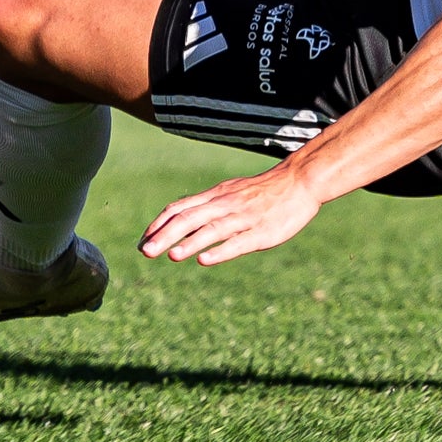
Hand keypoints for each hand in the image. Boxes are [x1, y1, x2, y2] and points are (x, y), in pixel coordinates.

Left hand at [140, 163, 322, 265]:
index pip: (180, 208)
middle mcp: (225, 205)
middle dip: (165, 236)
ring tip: (171, 255)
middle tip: (145, 252)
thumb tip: (181, 218)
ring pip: (212, 229)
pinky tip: (204, 260)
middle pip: (190, 218)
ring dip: (189, 242)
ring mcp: (244, 218)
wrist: (299, 181)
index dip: (160, 224)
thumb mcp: (231, 192)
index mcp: (216, 196)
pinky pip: (238, 242)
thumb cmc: (263, 191)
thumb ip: (208, 205)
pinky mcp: (262, 232)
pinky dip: (220, 251)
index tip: (142, 240)